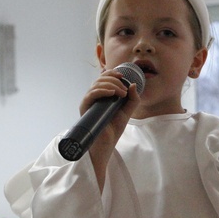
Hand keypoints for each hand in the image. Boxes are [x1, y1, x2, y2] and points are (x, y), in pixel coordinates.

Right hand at [82, 69, 139, 190]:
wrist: (106, 144)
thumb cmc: (114, 129)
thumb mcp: (127, 111)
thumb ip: (133, 99)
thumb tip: (133, 84)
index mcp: (102, 95)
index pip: (103, 78)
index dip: (112, 73)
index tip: (123, 76)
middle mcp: (94, 97)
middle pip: (100, 79)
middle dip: (114, 80)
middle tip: (124, 90)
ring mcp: (88, 102)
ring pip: (96, 85)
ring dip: (111, 85)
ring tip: (121, 94)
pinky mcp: (85, 108)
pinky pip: (91, 95)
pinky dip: (102, 91)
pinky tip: (112, 93)